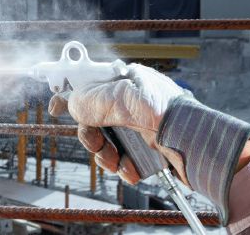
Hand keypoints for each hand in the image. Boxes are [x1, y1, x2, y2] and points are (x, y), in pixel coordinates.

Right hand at [49, 64, 190, 183]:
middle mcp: (132, 103)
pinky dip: (124, 166)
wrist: (196, 142)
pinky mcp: (148, 149)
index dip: (71, 95)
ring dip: (106, 155)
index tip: (53, 107)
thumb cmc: (164, 112)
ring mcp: (140, 127)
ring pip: (107, 143)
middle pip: (95, 120)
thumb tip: (69, 105)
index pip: (91, 85)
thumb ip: (87, 101)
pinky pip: (124, 159)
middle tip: (96, 144)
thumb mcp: (117, 99)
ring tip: (117, 160)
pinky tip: (132, 168)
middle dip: (92, 136)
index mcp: (127, 81)